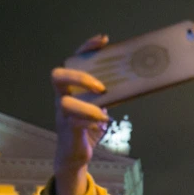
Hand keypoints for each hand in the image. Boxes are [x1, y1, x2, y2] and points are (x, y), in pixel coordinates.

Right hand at [51, 35, 109, 194]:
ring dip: (86, 104)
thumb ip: (111, 95)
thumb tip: (135, 82)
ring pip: (64, 102)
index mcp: (72, 87)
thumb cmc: (88, 127)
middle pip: (57, 76)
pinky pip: (74, 122)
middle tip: (100, 85)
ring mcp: (62, 114)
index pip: (74, 61)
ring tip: (103, 109)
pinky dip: (90, 119)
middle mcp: (63, 97)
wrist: (76, 155)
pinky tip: (103, 120)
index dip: (86, 48)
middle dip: (79, 77)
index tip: (103, 40)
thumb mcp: (101, 106)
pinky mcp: (68, 130)